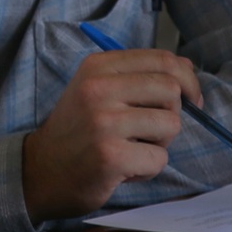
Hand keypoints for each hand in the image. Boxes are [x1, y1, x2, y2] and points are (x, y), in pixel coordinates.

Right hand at [20, 49, 197, 221]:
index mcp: (99, 67)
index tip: (192, 99)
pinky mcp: (110, 155)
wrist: (40, 171)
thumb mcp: (97, 90)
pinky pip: (159, 158)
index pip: (163, 60)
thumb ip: (137, 77)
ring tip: (133, 150)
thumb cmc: (78, 132)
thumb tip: (188, 71)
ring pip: (170, 125)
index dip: (188, 80)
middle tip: (151, 132)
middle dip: (171, 115)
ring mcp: (104, 122)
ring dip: (160, 144)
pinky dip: (148, 169)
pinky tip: (125, 169)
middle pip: (171, 91)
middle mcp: (99, 88)